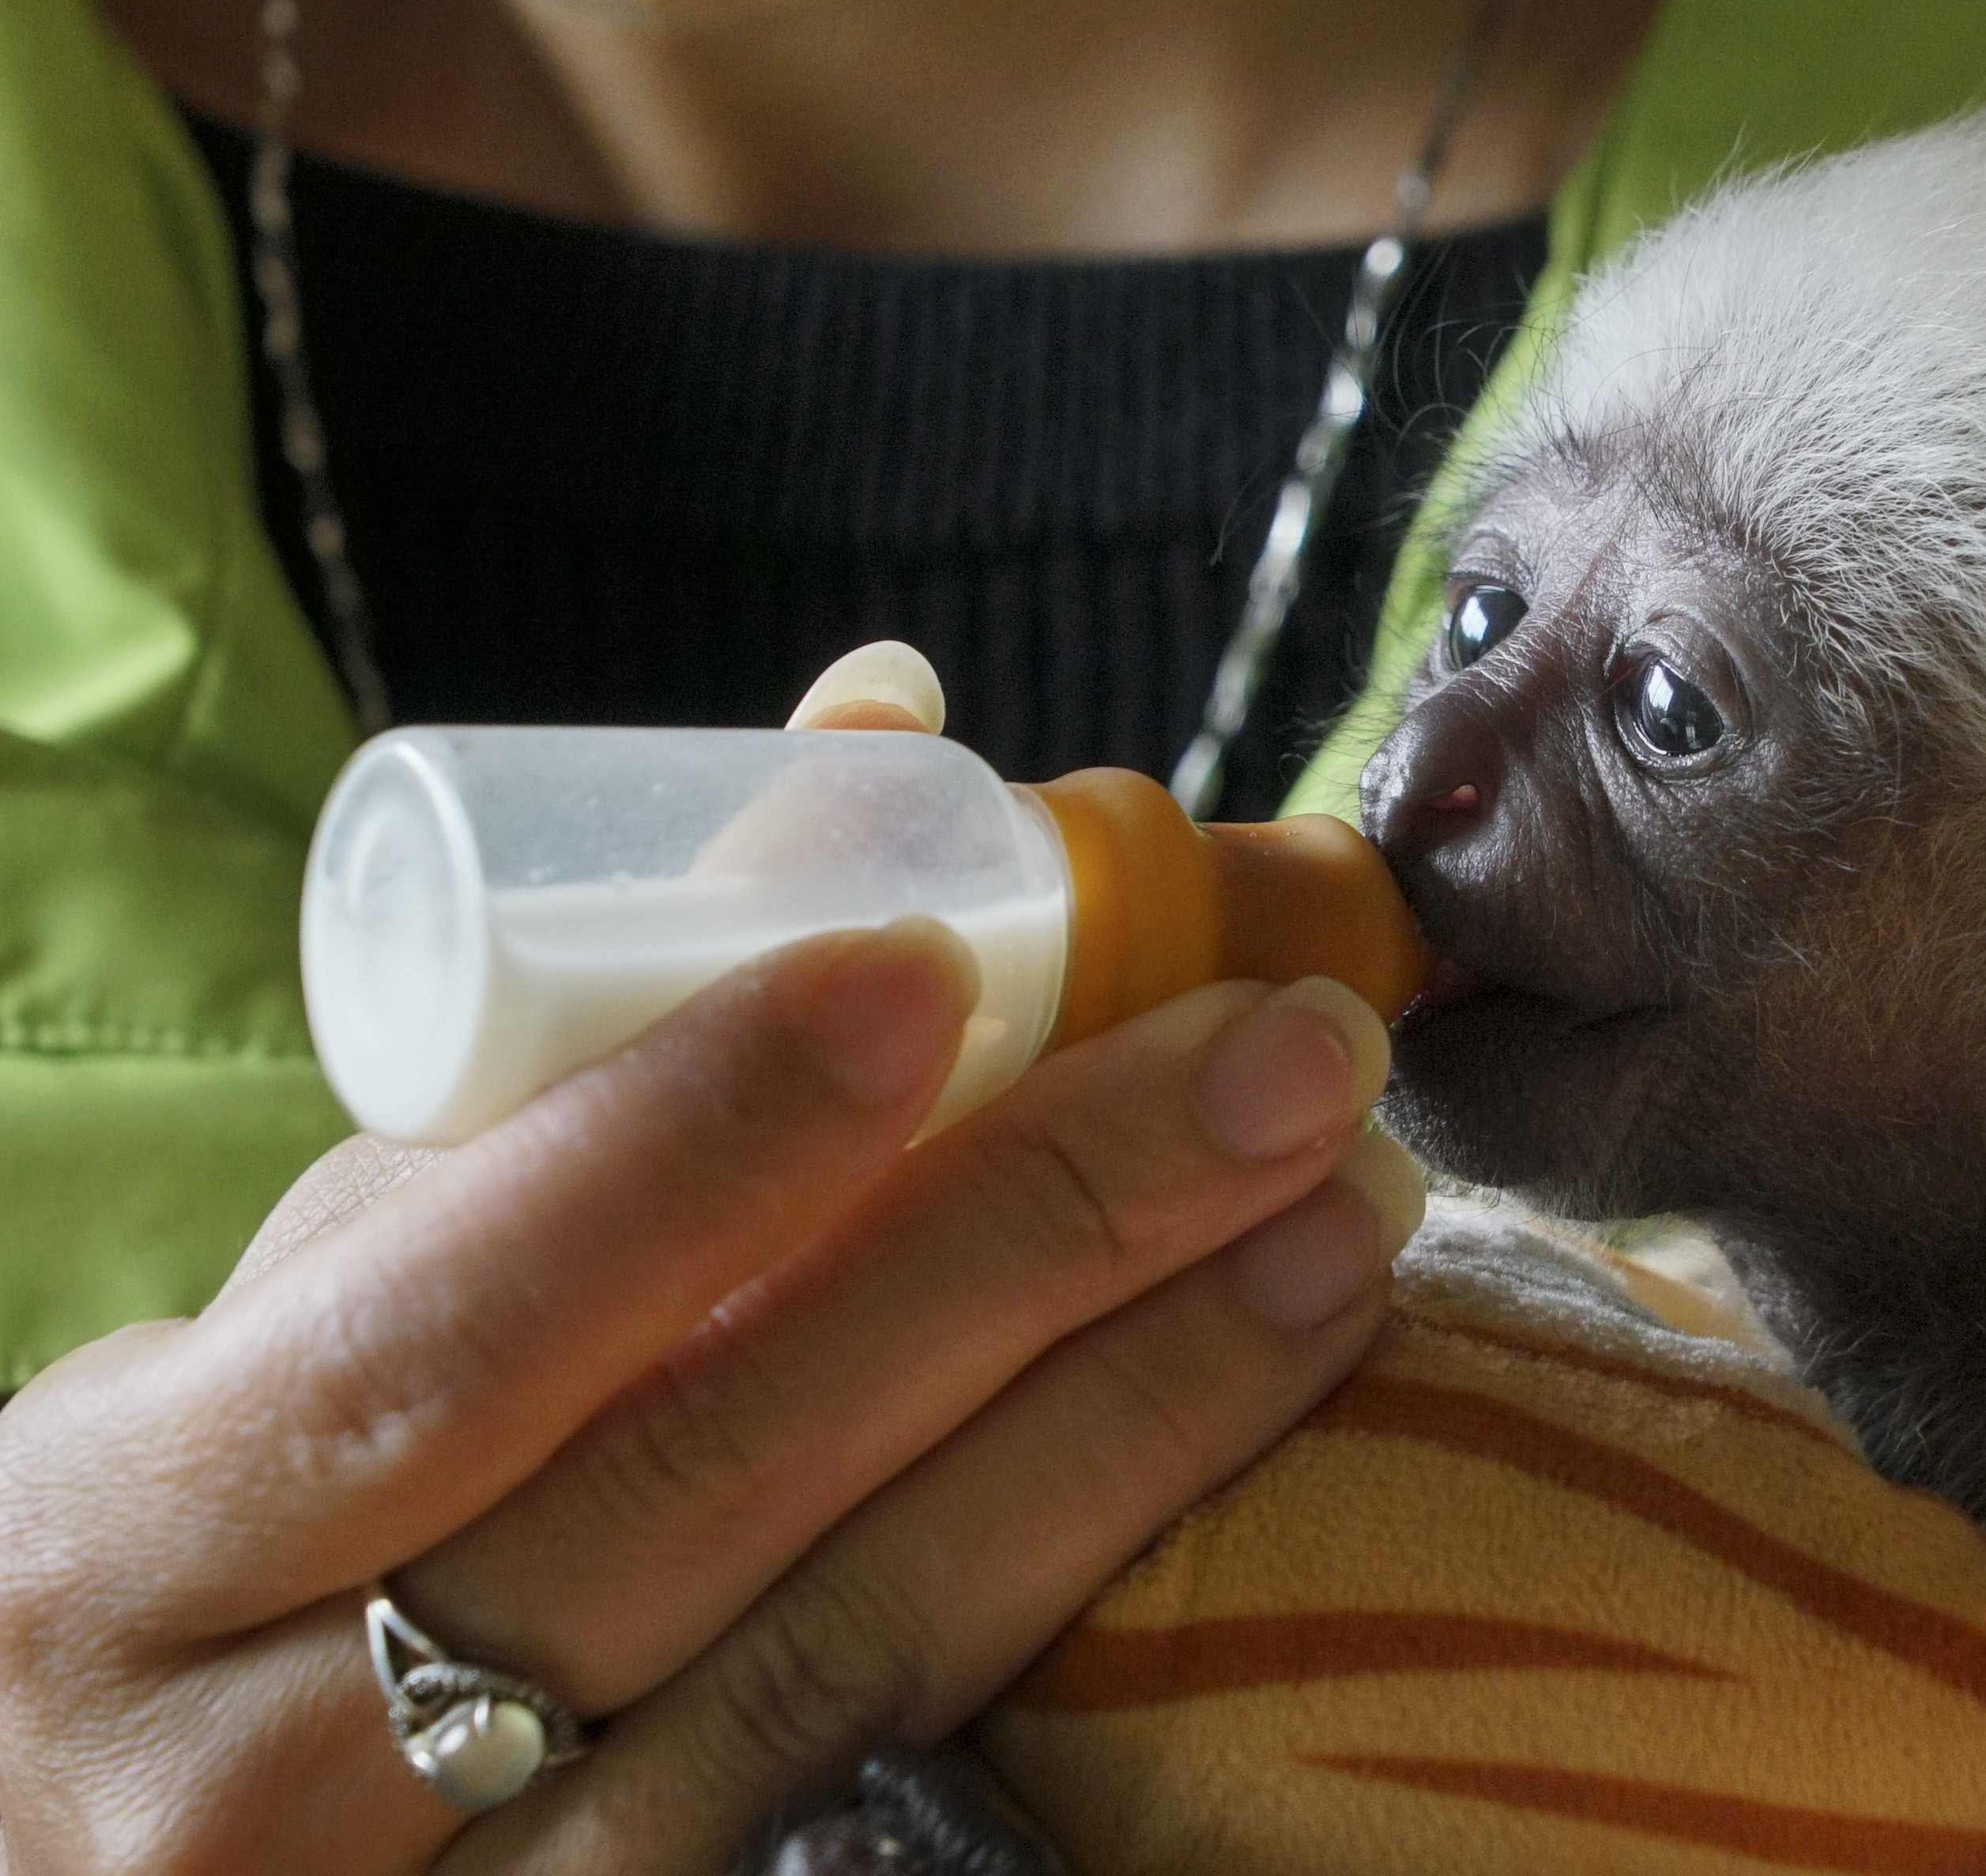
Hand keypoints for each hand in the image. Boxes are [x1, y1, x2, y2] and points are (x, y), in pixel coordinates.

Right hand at [0, 655, 1408, 1873]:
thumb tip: (881, 746)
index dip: (690, 1155)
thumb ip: (564, 1077)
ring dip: (1134, 1413)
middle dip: (1030, 1243)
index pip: (443, 1329)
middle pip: (712, 1486)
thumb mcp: (311, 1313)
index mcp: (137, 1535)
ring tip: (1339, 1225)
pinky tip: (1238, 1428)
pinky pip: (895, 1762)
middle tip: (1280, 1067)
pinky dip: (1083, 1581)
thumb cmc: (232, 1536)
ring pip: (852, 1644)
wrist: (116, 1874)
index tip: (931, 971)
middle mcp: (271, 1765)